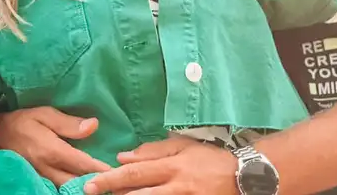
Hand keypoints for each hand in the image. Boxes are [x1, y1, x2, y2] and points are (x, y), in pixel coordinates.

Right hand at [0, 106, 110, 186]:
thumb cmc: (20, 121)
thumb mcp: (43, 114)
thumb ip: (68, 123)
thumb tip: (94, 125)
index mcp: (52, 150)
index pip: (83, 164)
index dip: (102, 169)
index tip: (118, 172)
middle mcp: (47, 168)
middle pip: (78, 181)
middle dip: (96, 183)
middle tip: (114, 184)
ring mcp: (40, 178)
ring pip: (68, 189)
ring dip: (84, 188)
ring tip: (100, 187)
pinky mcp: (36, 182)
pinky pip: (56, 189)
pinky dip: (70, 190)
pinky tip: (79, 188)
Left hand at [82, 136, 237, 194]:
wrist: (245, 177)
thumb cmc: (210, 159)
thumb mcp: (182, 146)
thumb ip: (152, 151)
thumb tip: (123, 156)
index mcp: (171, 167)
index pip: (134, 173)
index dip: (110, 179)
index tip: (90, 184)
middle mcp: (176, 187)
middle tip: (91, 194)